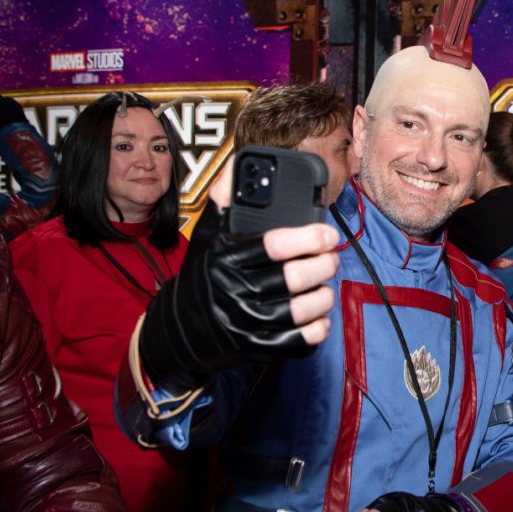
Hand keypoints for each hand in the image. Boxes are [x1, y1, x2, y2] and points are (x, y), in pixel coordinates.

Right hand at [139, 159, 338, 390]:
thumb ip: (225, 198)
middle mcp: (233, 292)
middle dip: (323, 264)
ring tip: (325, 283)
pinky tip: (320, 316)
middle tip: (330, 257)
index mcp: (224, 258)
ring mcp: (245, 323)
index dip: (309, 237)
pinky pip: (298, 342)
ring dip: (323, 295)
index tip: (327, 232)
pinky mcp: (256, 348)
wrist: (182, 326)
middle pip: (294, 278)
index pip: (274, 245)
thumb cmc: (205, 270)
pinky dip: (316, 329)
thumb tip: (240, 164)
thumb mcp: (208, 232)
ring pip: (301, 310)